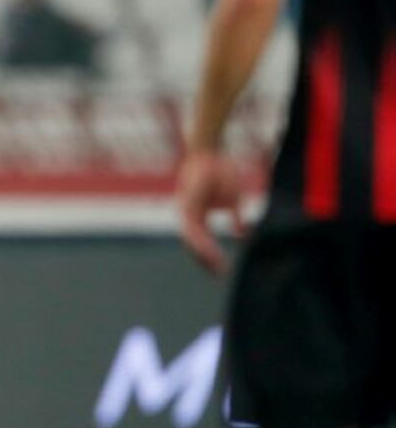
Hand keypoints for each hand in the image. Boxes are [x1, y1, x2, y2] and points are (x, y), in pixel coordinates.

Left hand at [176, 149, 245, 275]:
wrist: (210, 152)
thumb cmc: (222, 172)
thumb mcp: (234, 199)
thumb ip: (236, 218)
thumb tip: (242, 234)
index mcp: (197, 215)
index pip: (202, 241)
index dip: (211, 255)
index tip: (222, 270)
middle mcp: (188, 215)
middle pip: (194, 245)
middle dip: (206, 261)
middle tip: (218, 275)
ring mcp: (185, 210)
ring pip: (192, 240)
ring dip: (204, 256)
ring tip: (217, 268)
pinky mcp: (186, 206)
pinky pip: (193, 229)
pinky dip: (201, 243)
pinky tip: (211, 253)